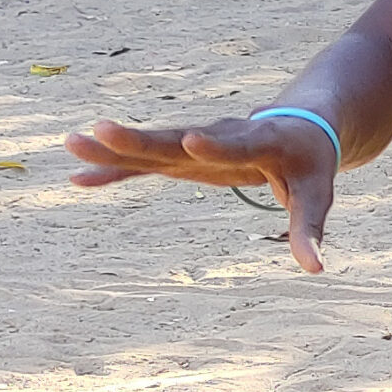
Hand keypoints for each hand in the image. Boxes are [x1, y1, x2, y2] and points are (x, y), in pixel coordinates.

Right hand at [65, 115, 339, 272]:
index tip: (190, 140)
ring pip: (153, 146)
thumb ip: (310, 228)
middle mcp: (221, 136)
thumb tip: (316, 269)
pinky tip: (78, 177)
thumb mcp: (318, 193)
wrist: (300, 122)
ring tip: (72, 143)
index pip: (236, 144)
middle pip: (178, 139)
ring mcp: (197, 144)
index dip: (214, 145)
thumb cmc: (310, 160)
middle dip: (140, 139)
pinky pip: (145, 163)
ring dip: (113, 148)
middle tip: (101, 129)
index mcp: (261, 141)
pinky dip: (115, 170)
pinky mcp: (184, 155)